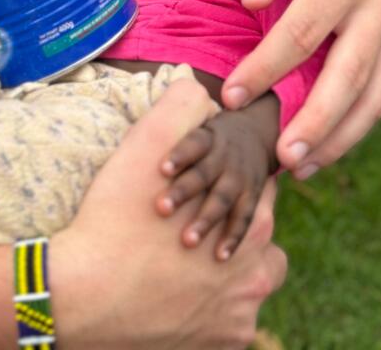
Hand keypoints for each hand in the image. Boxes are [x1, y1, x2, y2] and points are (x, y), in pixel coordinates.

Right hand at [49, 77, 286, 349]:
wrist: (81, 296)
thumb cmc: (115, 219)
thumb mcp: (145, 146)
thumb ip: (181, 108)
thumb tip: (197, 90)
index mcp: (254, 224)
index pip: (263, 197)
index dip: (232, 189)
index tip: (204, 194)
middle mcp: (258, 278)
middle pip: (260, 249)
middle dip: (234, 237)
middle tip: (190, 233)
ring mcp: (239, 323)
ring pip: (244, 293)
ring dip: (223, 280)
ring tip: (182, 268)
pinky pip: (226, 329)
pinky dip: (206, 317)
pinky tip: (175, 300)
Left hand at [157, 94, 279, 259]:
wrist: (254, 134)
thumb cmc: (206, 138)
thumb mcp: (194, 125)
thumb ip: (166, 136)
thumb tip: (127, 148)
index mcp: (206, 137)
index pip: (193, 143)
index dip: (178, 155)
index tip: (161, 169)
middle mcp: (224, 156)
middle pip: (203, 173)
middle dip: (183, 191)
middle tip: (161, 209)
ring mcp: (239, 176)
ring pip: (222, 198)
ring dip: (206, 219)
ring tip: (187, 241)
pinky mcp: (252, 195)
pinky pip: (243, 217)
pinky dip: (233, 237)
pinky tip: (220, 256)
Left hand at [223, 0, 380, 175]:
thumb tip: (253, 1)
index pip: (301, 32)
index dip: (265, 67)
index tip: (230, 96)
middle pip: (347, 75)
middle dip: (314, 122)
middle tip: (280, 157)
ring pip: (373, 97)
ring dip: (338, 139)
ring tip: (297, 167)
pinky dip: (355, 130)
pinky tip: (321, 152)